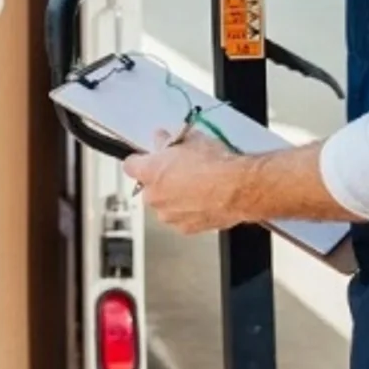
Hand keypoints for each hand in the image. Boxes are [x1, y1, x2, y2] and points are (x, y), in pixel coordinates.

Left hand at [125, 129, 249, 235]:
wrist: (238, 188)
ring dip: (176, 197)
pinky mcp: (186, 228)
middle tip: (181, 169)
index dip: (140, 160)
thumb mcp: (191, 140)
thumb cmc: (216, 165)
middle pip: (149, 187)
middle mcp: (154, 196)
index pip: (130, 165)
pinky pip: (182, 218)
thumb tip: (163, 139)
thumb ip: (170, 141)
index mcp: (149, 172)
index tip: (148, 157)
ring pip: (165, 205)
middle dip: (162, 180)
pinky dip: (190, 211)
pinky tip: (205, 199)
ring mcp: (169, 215)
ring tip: (197, 185)